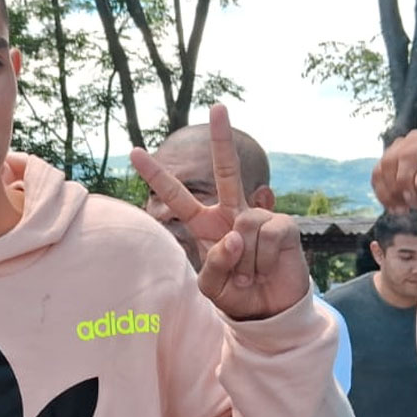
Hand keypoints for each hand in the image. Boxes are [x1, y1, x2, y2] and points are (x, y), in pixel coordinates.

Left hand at [131, 104, 308, 318]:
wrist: (270, 310)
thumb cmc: (236, 295)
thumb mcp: (211, 288)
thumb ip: (213, 264)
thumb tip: (233, 235)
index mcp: (204, 224)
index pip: (176, 196)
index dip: (156, 175)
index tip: (134, 151)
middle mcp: (231, 213)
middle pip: (225, 169)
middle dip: (222, 137)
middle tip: (218, 105)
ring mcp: (257, 215)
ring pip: (242, 229)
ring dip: (244, 263)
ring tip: (249, 274)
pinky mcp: (282, 225)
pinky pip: (264, 237)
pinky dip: (262, 260)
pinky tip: (267, 267)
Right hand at [372, 130, 416, 215]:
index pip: (407, 156)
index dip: (404, 179)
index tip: (412, 198)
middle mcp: (414, 140)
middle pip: (389, 161)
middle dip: (394, 188)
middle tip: (407, 206)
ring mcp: (399, 148)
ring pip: (380, 170)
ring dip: (387, 194)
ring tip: (403, 208)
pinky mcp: (388, 160)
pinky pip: (376, 177)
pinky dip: (382, 195)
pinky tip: (395, 205)